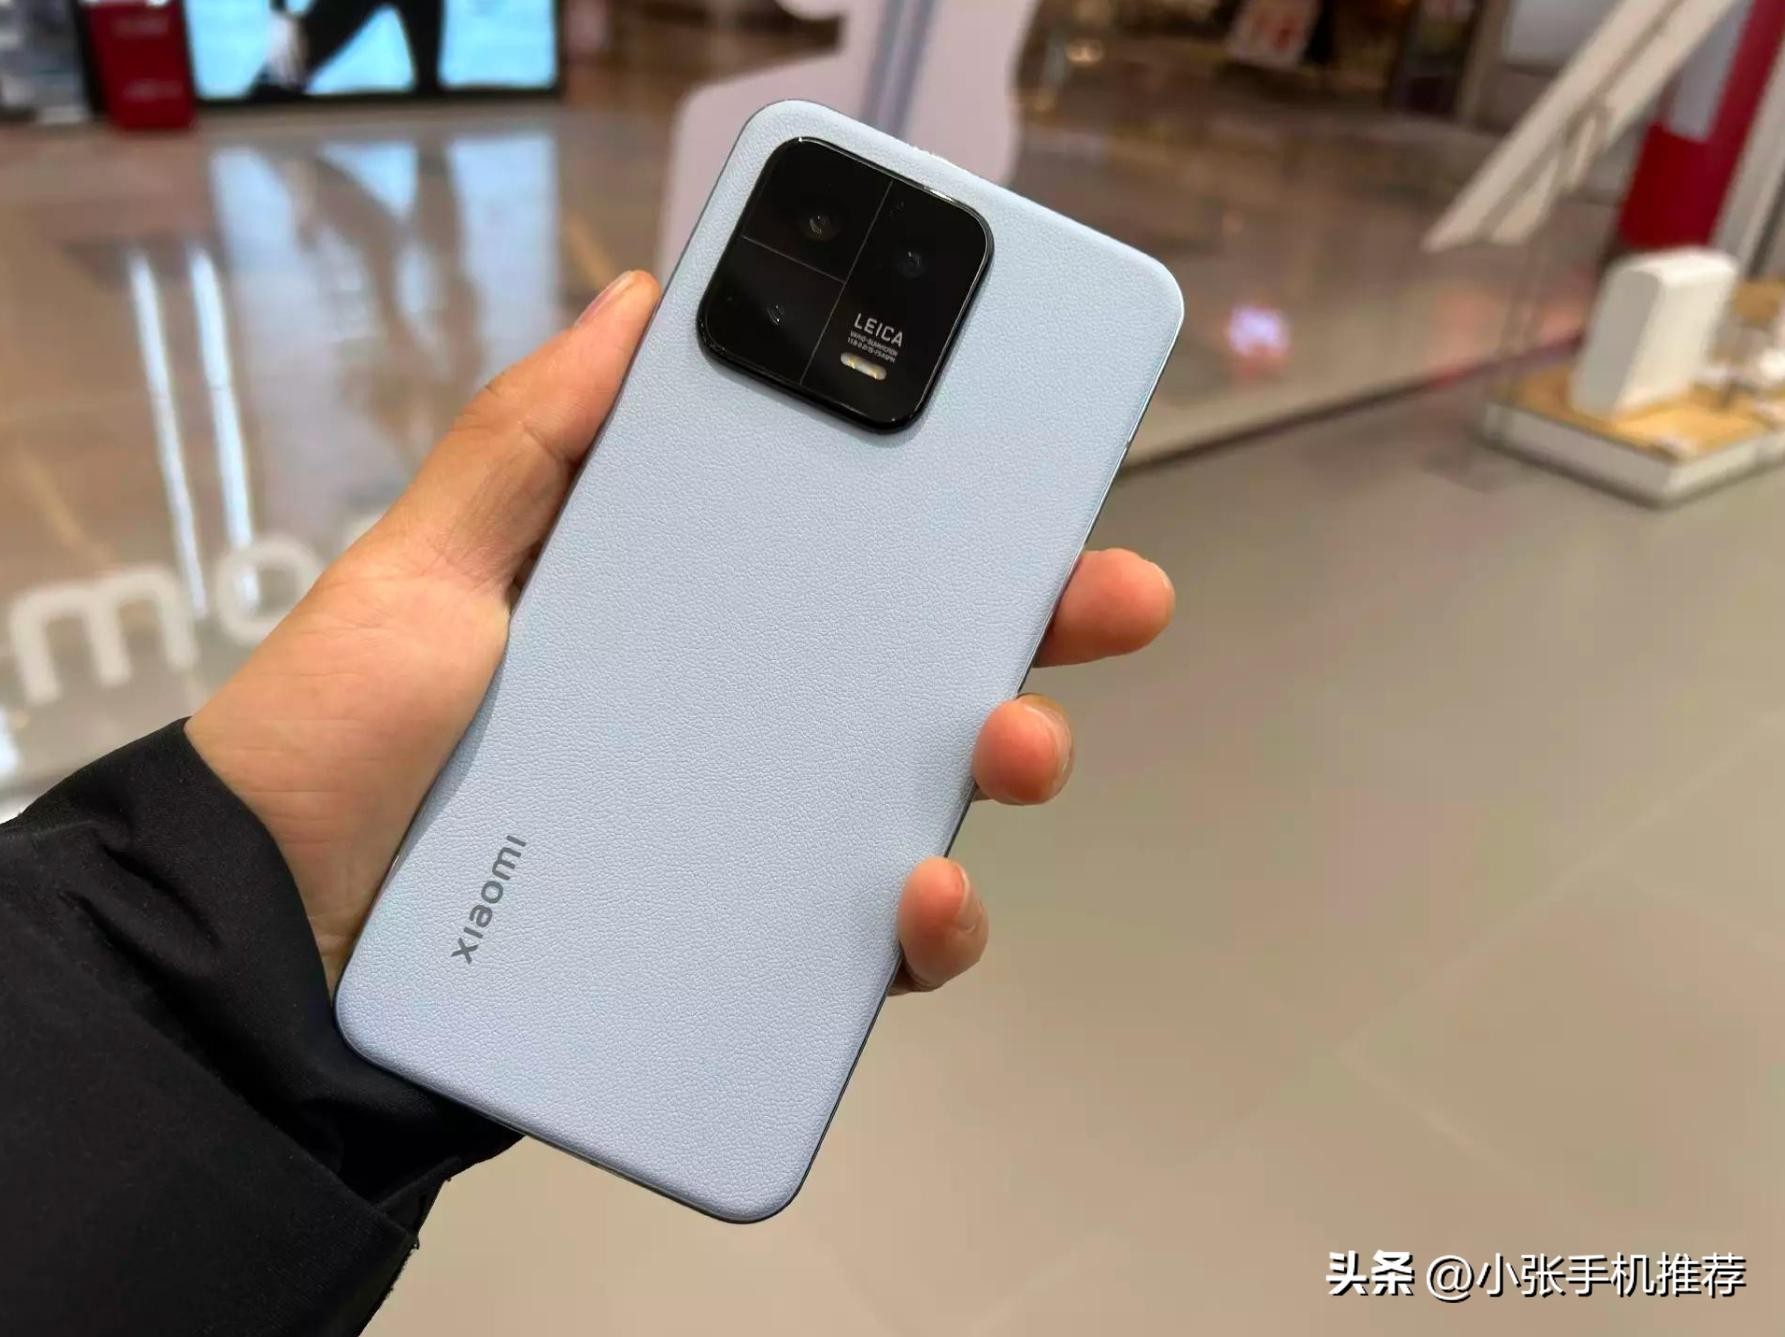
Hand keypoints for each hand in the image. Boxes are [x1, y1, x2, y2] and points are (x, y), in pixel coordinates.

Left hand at [187, 272, 1172, 993]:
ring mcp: (742, 845)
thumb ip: (532, 441)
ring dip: (1007, 768)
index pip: (846, 558)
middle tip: (1107, 601)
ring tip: (1010, 748)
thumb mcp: (426, 570)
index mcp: (683, 621)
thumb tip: (642, 299)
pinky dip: (923, 930)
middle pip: (919, 673)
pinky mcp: (734, 959)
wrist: (266, 953)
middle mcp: (733, 728)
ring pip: (923, 805)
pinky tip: (917, 896)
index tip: (1039, 481)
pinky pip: (864, 952)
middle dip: (1039, 628)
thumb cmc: (341, 744)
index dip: (958, 519)